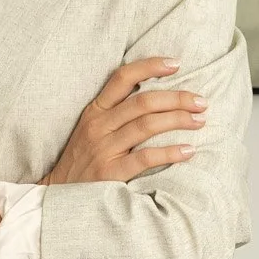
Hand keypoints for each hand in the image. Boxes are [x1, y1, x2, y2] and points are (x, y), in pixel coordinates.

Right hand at [44, 58, 205, 185]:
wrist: (58, 195)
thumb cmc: (82, 160)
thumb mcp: (90, 128)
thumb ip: (115, 112)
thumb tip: (155, 96)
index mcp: (95, 111)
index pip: (122, 77)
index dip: (150, 66)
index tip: (175, 64)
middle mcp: (99, 126)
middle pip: (143, 101)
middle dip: (177, 98)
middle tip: (201, 101)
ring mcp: (104, 149)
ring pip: (147, 126)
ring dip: (178, 120)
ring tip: (200, 121)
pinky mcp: (110, 173)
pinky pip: (145, 158)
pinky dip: (170, 153)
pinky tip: (188, 151)